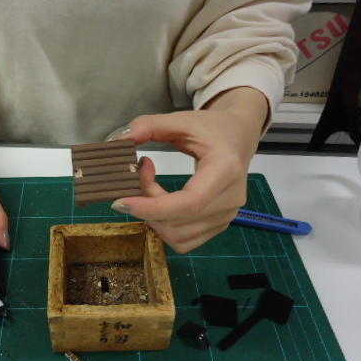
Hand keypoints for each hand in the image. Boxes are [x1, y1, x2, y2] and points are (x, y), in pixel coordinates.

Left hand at [111, 87, 267, 253]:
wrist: (238, 137)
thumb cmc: (212, 128)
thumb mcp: (182, 119)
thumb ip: (150, 125)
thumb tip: (122, 138)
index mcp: (225, 170)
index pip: (189, 203)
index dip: (152, 207)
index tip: (121, 201)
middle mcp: (230, 199)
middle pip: (178, 222)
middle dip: (147, 207)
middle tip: (139, 177)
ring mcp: (227, 216)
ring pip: (178, 237)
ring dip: (153, 218)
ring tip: (150, 189)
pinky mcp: (219, 225)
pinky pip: (184, 241)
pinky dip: (164, 227)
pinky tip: (160, 205)